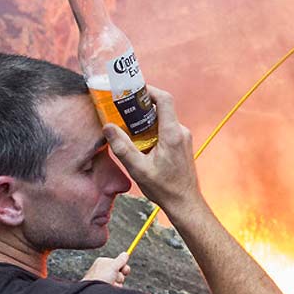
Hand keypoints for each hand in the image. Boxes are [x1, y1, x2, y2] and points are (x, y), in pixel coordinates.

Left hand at [81, 252, 131, 287]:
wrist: (94, 292)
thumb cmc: (101, 277)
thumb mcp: (114, 265)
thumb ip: (121, 259)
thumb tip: (126, 254)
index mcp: (102, 262)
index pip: (117, 262)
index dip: (122, 266)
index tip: (125, 270)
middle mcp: (102, 270)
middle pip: (119, 271)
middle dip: (120, 276)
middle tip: (116, 277)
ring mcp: (103, 279)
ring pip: (118, 280)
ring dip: (118, 282)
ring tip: (111, 283)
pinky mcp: (104, 288)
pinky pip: (115, 287)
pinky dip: (115, 287)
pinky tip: (111, 288)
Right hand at [104, 86, 201, 209]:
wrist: (185, 203)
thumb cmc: (165, 188)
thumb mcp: (138, 169)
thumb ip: (122, 147)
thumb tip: (108, 128)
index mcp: (172, 134)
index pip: (165, 100)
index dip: (150, 90)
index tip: (134, 90)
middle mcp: (181, 132)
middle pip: (162, 108)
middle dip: (142, 106)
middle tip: (124, 109)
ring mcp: (183, 138)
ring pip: (163, 120)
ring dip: (146, 120)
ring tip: (129, 127)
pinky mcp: (182, 144)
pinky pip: (166, 129)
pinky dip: (153, 130)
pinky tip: (141, 142)